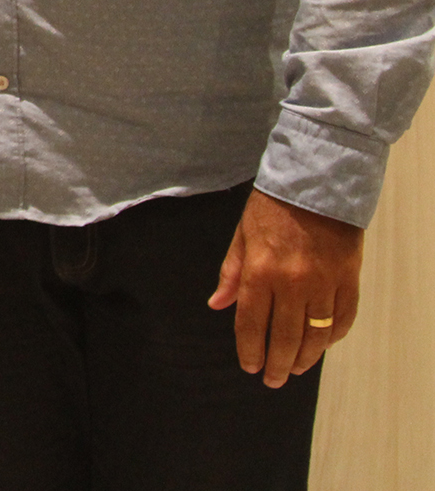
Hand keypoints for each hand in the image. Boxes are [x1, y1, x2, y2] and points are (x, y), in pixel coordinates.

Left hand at [208, 188, 364, 386]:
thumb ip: (231, 273)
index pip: (252, 322)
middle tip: (273, 380)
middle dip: (278, 363)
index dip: (250, 349)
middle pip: (286, 336)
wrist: (316, 184)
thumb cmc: (271, 208)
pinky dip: (333, 337)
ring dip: (306, 357)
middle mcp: (292, 282)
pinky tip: (322, 346)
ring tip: (296, 369)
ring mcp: (324, 283)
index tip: (249, 366)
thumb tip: (217, 305)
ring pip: (317, 334)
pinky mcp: (348, 280)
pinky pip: (343, 318)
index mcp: (260, 270)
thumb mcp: (242, 235)